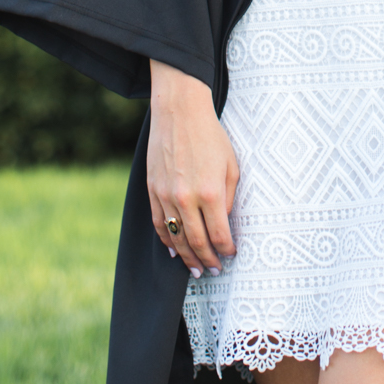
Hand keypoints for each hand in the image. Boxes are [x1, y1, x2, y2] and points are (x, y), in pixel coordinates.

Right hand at [146, 61, 239, 274]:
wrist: (180, 112)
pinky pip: (159, 223)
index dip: (226, 250)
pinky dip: (166, 240)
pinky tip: (174, 250)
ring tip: (196, 269)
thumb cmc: (211, 136)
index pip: (219, 235)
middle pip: (197, 242)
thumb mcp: (231, 165)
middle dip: (207, 260)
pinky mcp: (153, 190)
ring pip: (176, 238)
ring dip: (186, 257)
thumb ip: (228, 198)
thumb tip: (223, 224)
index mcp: (211, 193)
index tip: (230, 255)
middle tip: (214, 270)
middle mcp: (187, 198)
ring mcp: (167, 195)